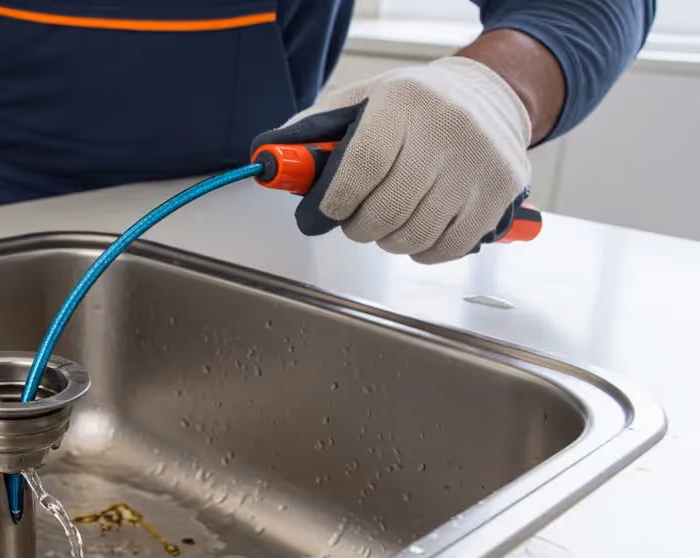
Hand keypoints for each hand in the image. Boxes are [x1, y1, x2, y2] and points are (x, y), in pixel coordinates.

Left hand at [252, 56, 530, 263]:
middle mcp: (448, 129)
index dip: (333, 203)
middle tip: (353, 219)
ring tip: (386, 220)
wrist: (489, 96)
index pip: (360, 168)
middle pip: (386, 210)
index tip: (320, 216)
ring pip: (414, 235)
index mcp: (403, 103)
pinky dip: (422, 250)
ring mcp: (480, 163)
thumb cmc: (413, 106)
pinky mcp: (501, 193)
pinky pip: (448, 247)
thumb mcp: (360, 103)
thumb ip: (312, 133)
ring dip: (387, 240)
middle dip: (357, 226)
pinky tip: (416, 229)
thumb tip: (267, 161)